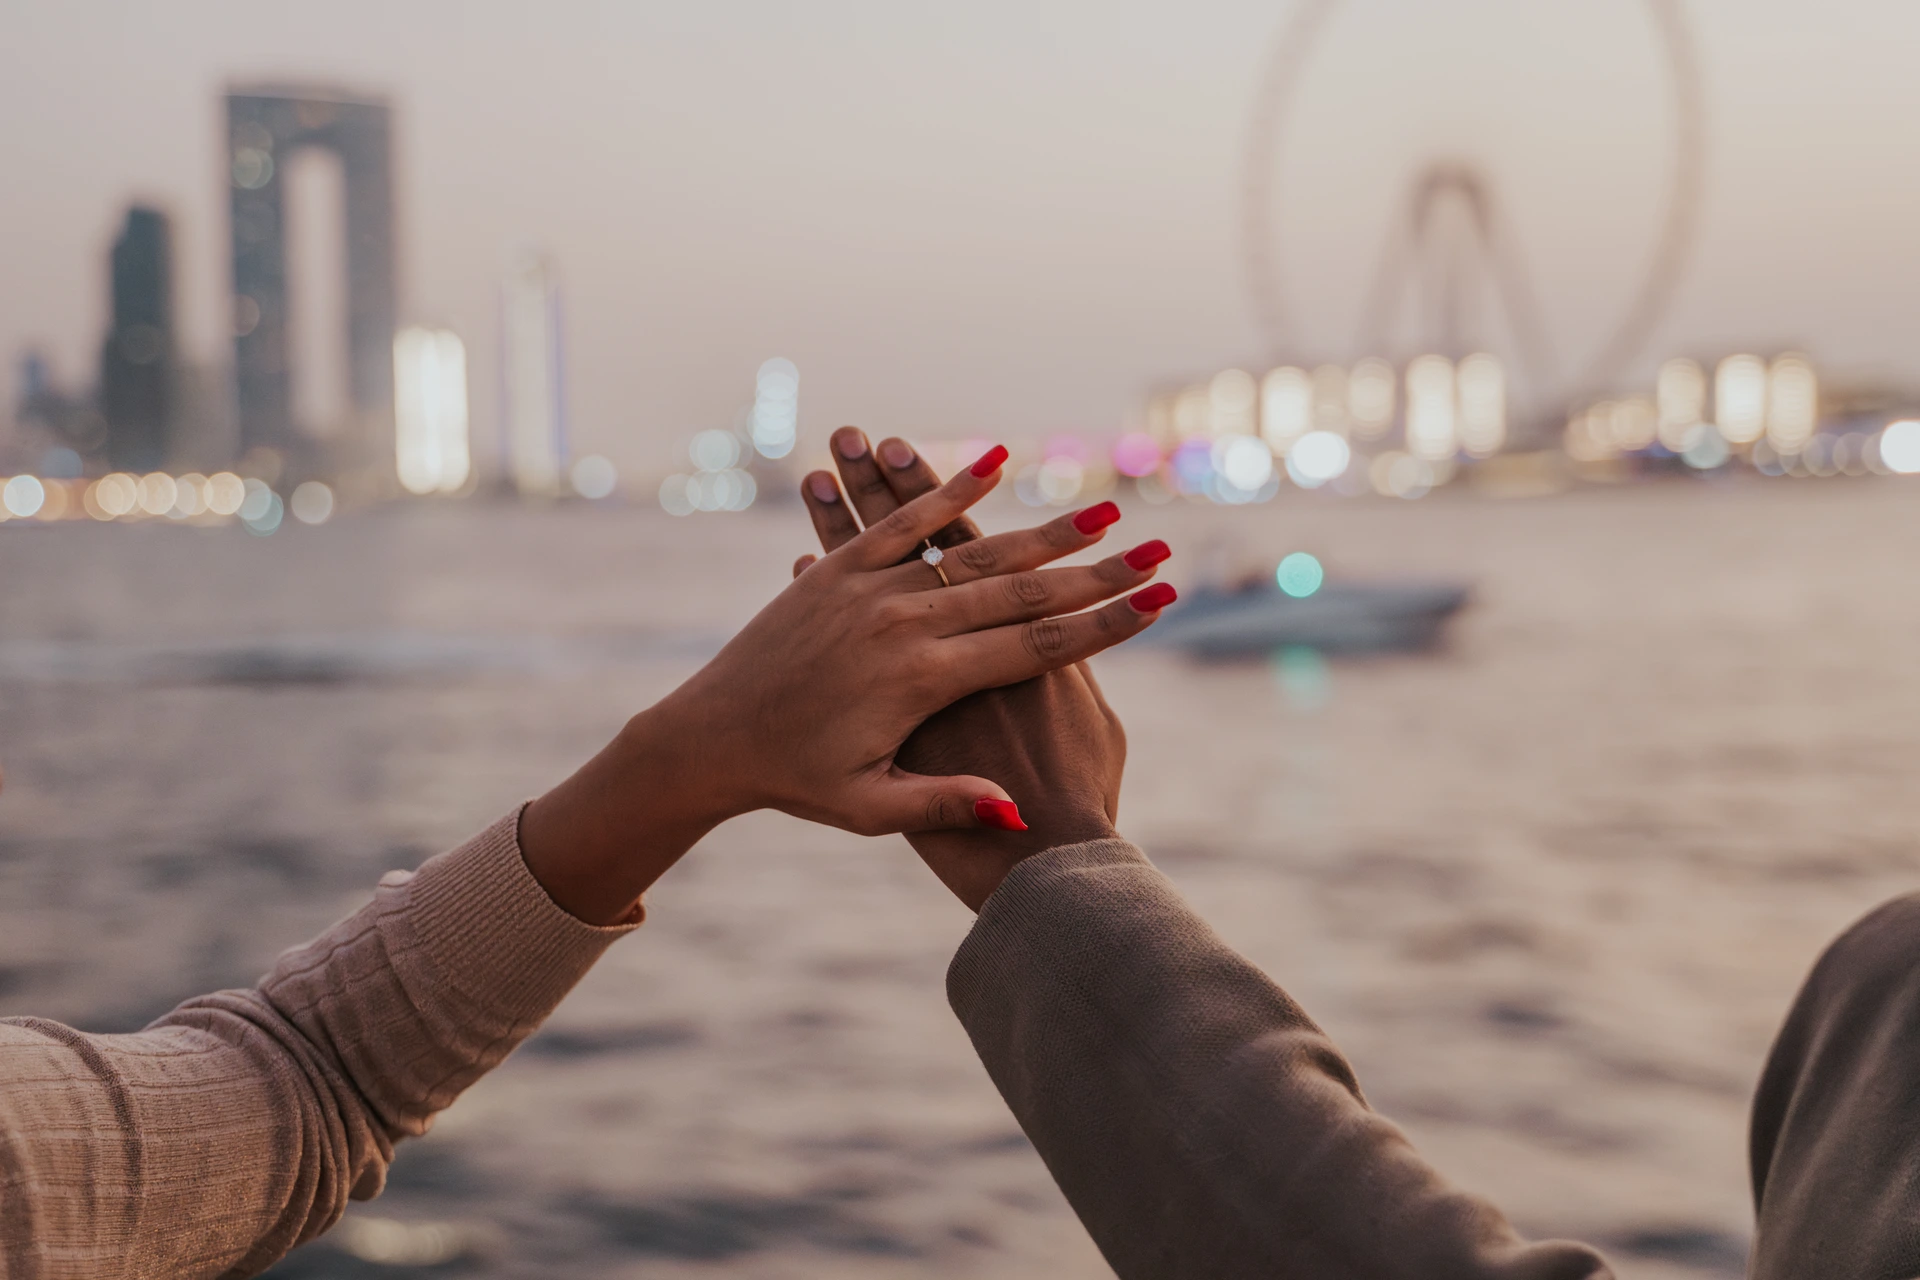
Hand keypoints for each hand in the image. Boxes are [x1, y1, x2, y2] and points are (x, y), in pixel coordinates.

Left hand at [798, 429, 1164, 908]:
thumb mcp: (869, 808)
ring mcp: (867, 590)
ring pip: (970, 549)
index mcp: (921, 682)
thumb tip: (1013, 813)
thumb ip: (943, 804)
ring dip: (1040, 526)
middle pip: (1020, 591)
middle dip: (1096, 571)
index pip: (1036, 646)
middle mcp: (901, 625)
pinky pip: (901, 523)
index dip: (1106, 621)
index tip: (1162, 600)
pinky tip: (994, 461)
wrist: (707, 740)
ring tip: (1100, 508)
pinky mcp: (836, 571)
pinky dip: (946, 489)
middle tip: (1155, 546)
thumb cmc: (795, 783)